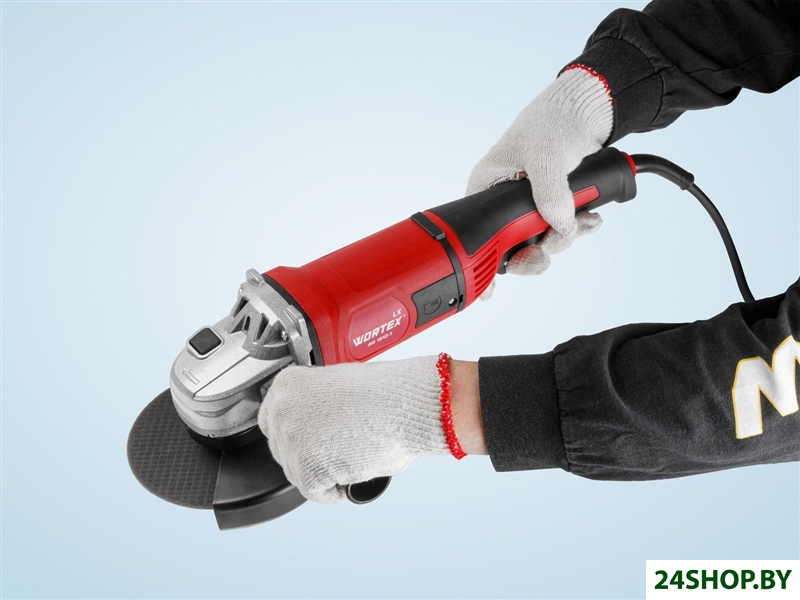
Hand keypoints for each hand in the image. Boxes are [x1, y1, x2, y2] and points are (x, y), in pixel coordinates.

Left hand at [258, 355, 483, 502]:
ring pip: (296, 472)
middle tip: (336, 453)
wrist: (402, 405)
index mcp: (287, 385)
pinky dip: (333, 489)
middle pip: (282, 449)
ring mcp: (291, 440)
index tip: (310, 441)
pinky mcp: (305, 469)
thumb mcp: (337, 388)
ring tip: (351, 456)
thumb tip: (316, 430)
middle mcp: (281, 409)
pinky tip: (351, 472)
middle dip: (308, 455)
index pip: (272, 420)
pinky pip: (314, 490)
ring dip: (321, 472)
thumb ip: (316, 406)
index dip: (296, 435)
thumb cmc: (384, 394)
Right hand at [466, 66, 612, 289]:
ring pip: (541, 239)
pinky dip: (578, 227)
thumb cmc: (554, 120)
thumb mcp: (546, 156)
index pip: (480, 233)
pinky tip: (590, 220)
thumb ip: (549, 195)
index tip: (490, 291)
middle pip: (513, 244)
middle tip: (548, 253)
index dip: (486, 262)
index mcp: (487, 186)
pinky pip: (562, 228)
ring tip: (582, 221)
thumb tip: (557, 226)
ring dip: (565, 236)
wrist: (589, 108)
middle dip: (537, 249)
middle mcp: (504, 199)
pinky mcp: (554, 202)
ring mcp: (530, 203)